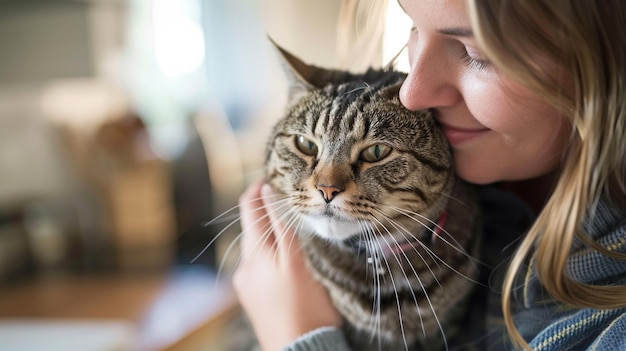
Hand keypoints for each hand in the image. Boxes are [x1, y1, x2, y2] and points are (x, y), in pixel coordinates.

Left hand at [233, 180, 341, 350]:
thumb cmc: (306, 308)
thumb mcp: (296, 261)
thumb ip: (281, 226)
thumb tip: (267, 192)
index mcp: (255, 253)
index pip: (249, 208)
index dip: (259, 188)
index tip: (272, 176)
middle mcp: (245, 266)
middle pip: (252, 227)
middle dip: (265, 210)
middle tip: (288, 198)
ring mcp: (247, 284)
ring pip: (256, 246)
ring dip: (268, 232)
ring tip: (291, 227)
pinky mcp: (253, 298)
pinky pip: (258, 265)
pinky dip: (269, 252)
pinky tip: (285, 259)